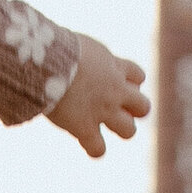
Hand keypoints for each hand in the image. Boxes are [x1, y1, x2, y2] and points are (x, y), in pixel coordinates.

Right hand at [46, 33, 149, 162]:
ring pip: (129, 131)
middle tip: (114, 108)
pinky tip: (86, 142)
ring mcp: (103, 111)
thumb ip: (82, 54)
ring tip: (101, 126)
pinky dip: (94, 149)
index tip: (114, 82)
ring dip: (119, 131)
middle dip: (133, 110)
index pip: (138, 76)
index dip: (130, 82)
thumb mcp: (77, 43)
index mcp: (114, 65)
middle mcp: (115, 89)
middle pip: (143, 107)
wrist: (48, 60)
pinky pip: (98, 149)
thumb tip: (65, 52)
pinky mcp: (84, 127)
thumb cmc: (54, 46)